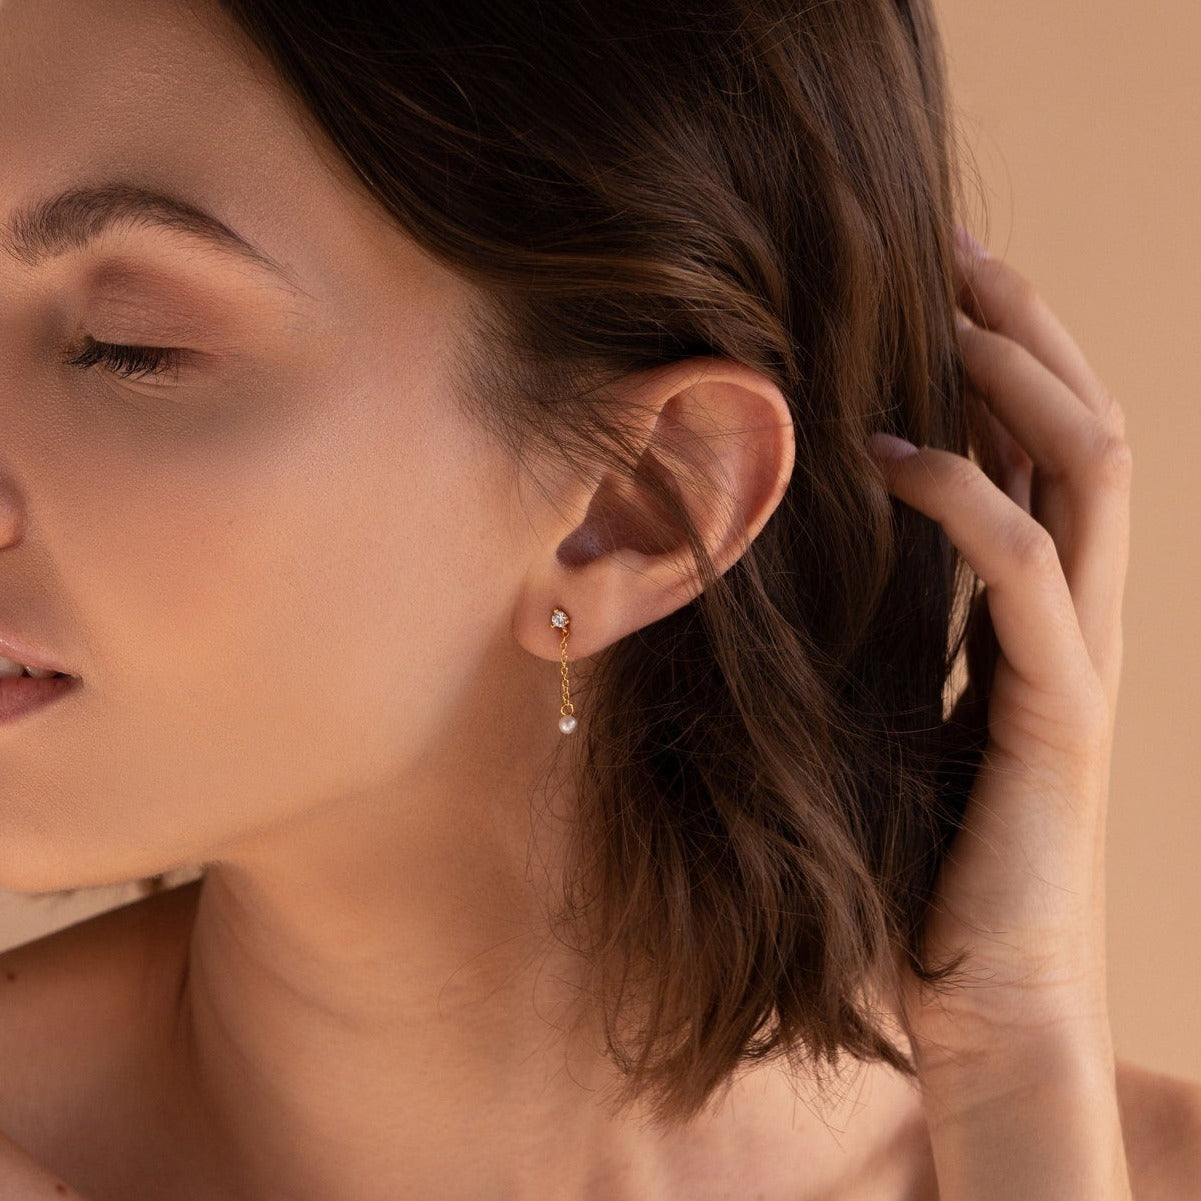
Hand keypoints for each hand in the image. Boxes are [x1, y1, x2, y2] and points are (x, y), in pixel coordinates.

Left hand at [868, 230, 1131, 1080]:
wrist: (982, 991)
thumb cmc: (925, 853)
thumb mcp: (897, 704)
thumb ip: (890, 621)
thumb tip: (814, 542)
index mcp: (1039, 609)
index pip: (1043, 446)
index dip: (1000, 354)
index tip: (930, 281)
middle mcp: (1079, 613)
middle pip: (1083, 424)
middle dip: (1024, 325)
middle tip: (950, 244)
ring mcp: (1082, 655)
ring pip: (1089, 470)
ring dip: (1017, 374)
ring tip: (945, 305)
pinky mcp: (1058, 710)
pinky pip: (1025, 572)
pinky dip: (964, 499)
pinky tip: (888, 457)